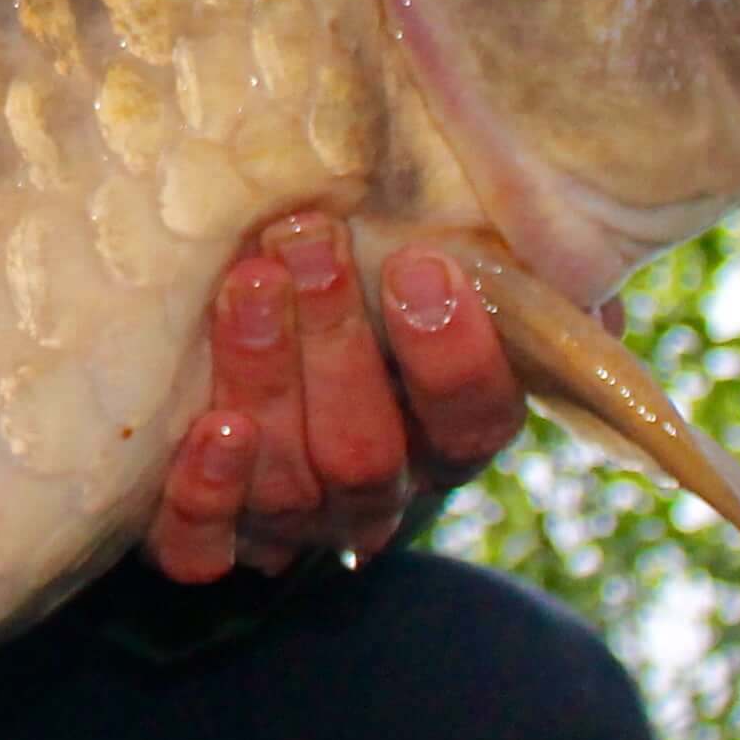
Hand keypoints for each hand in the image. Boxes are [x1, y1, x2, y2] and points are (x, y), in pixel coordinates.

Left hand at [143, 212, 530, 584]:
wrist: (236, 360)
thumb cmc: (347, 294)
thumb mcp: (414, 267)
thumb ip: (472, 246)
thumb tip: (535, 192)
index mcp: (441, 434)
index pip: (474, 417)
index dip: (454, 353)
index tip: (420, 264)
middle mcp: (374, 491)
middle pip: (368, 449)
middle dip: (339, 343)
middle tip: (308, 243)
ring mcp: (290, 523)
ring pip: (289, 479)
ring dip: (267, 380)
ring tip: (248, 287)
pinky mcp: (206, 540)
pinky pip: (204, 547)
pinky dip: (206, 494)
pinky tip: (209, 430)